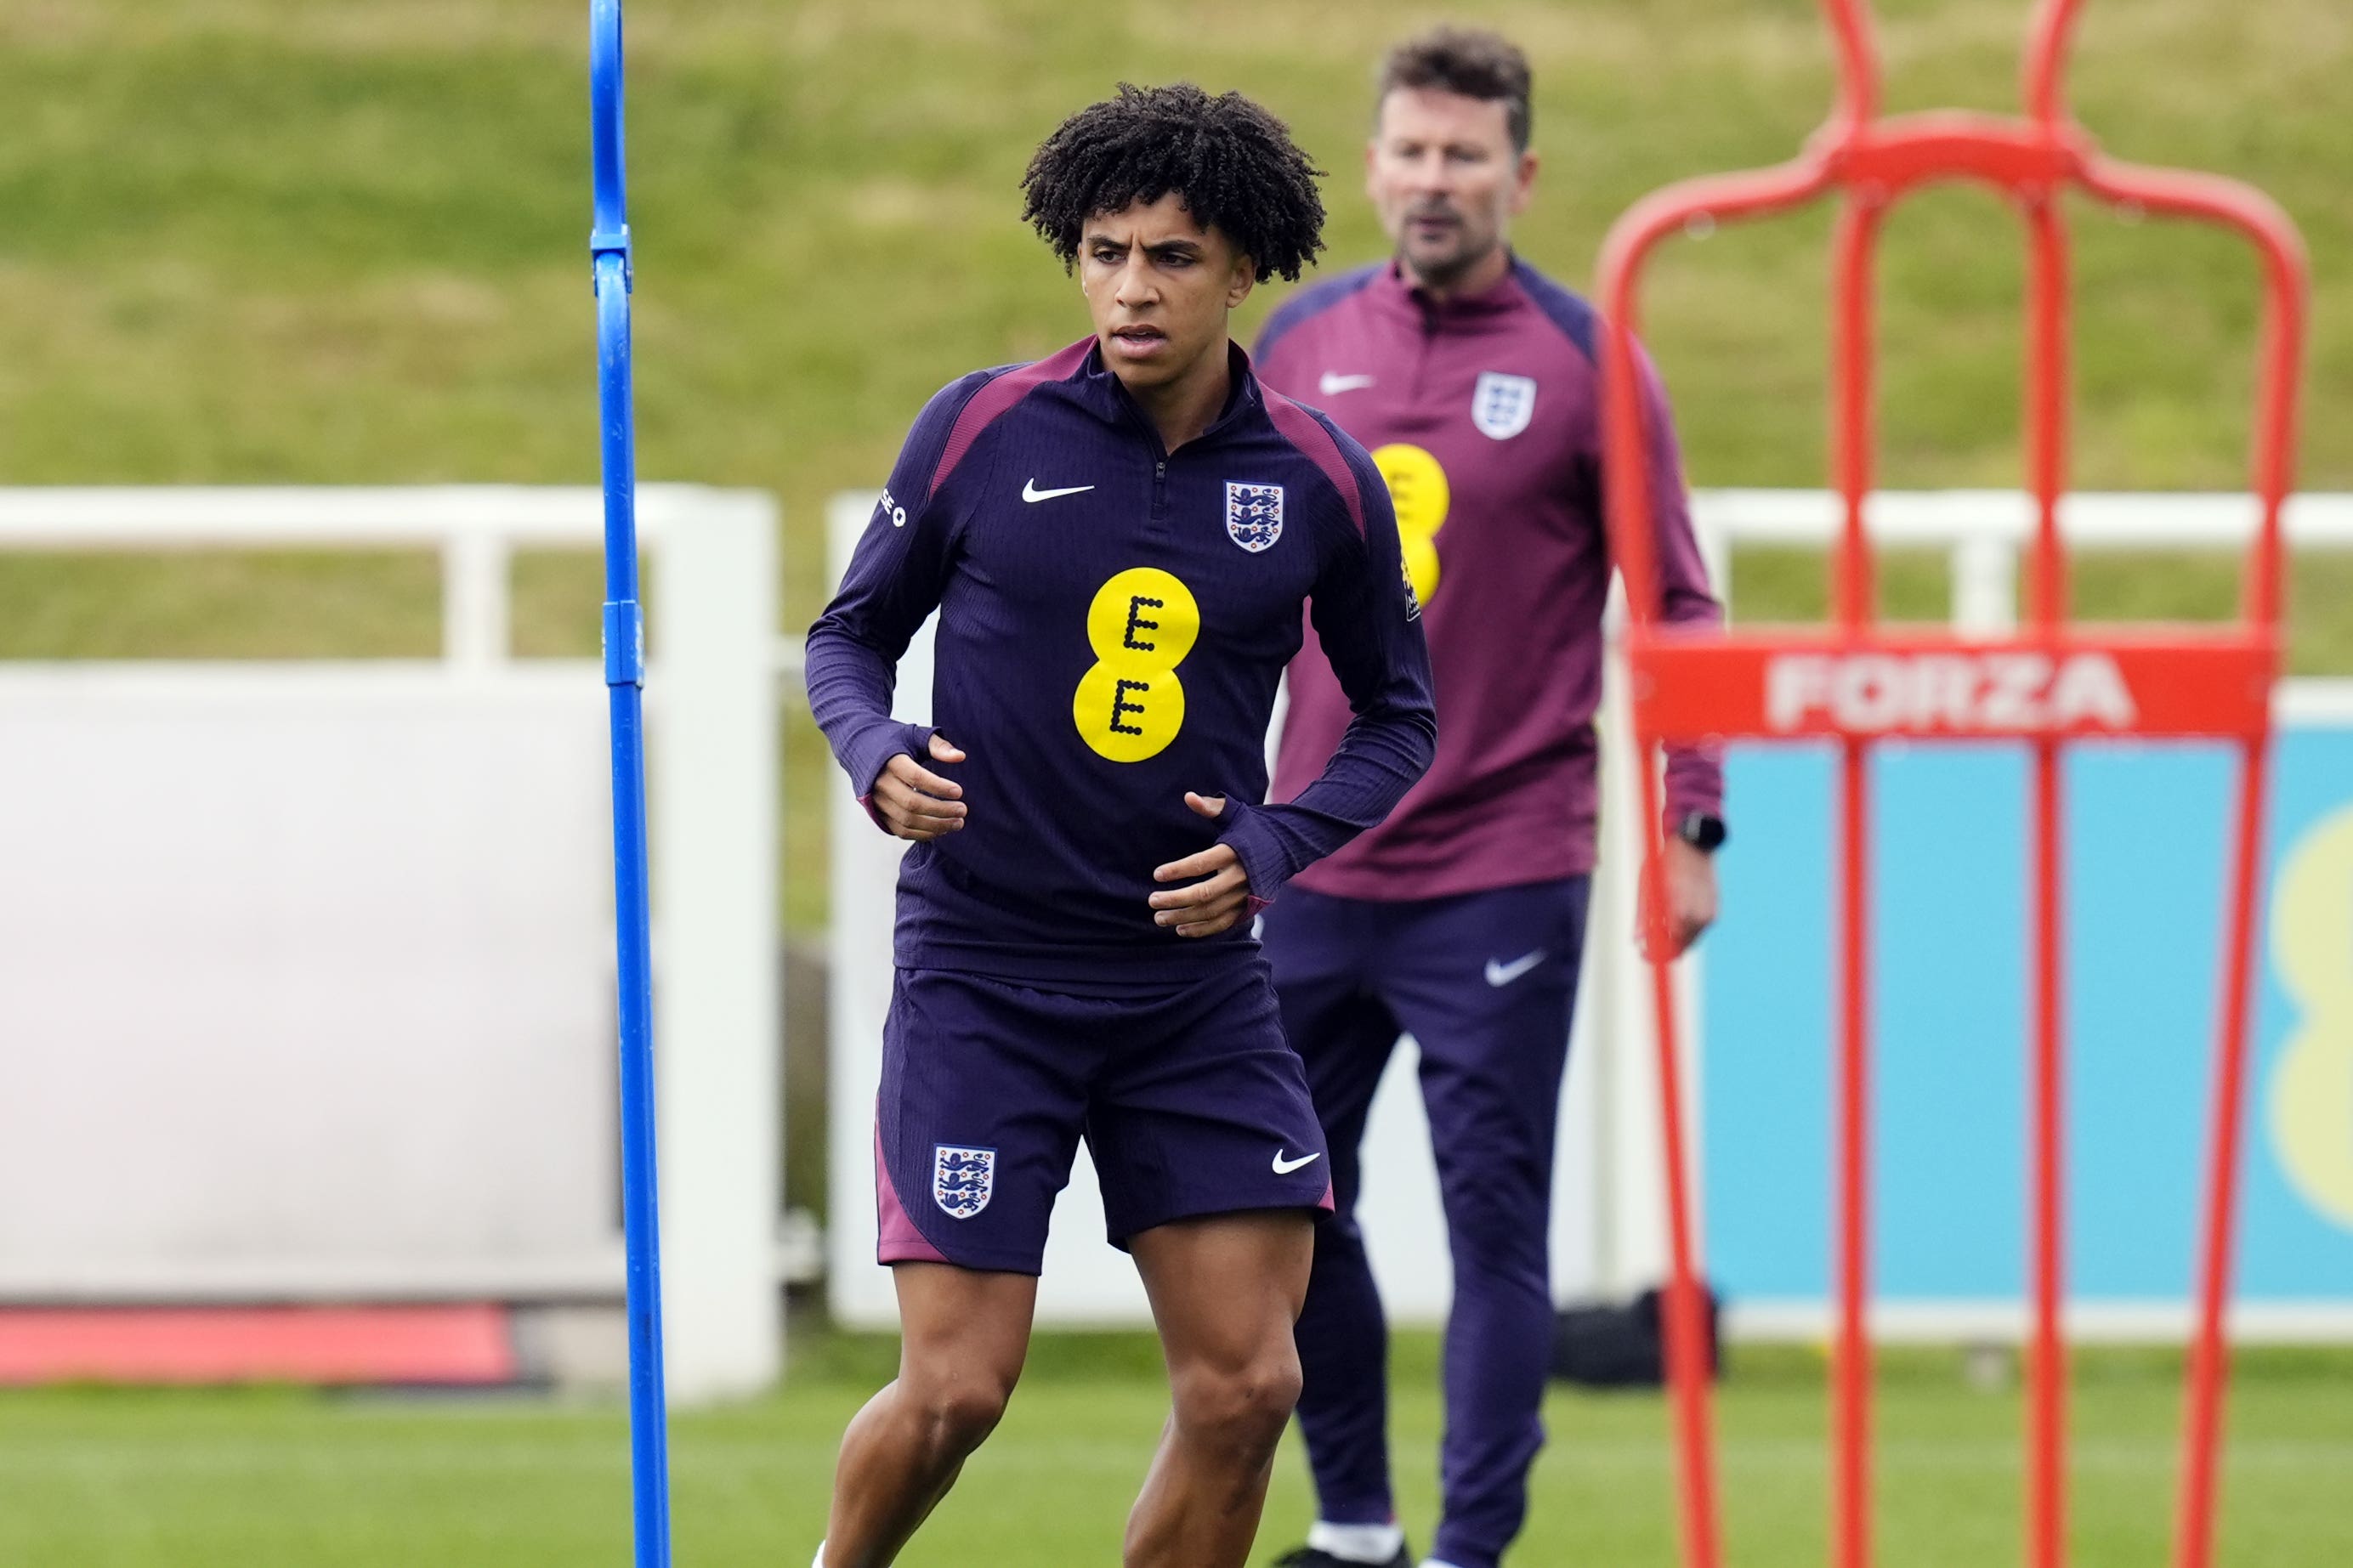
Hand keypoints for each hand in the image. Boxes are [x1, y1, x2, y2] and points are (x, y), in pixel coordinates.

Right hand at [870, 733, 967, 841]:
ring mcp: (877, 801)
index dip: (938, 787)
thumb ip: (938, 746)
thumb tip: (960, 757)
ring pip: (907, 821)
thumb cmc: (892, 741)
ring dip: (935, 826)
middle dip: (941, 810)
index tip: (959, 791)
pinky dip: (922, 834)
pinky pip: (900, 830)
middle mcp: (880, 783)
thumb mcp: (914, 735)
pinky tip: (941, 830)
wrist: (859, 748)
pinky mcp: (878, 814)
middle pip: (912, 804)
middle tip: (963, 810)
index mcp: (890, 761)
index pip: (916, 778)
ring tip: (957, 823)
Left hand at [1148, 793, 1252, 938]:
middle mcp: (1241, 876)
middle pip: (1204, 893)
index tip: (1157, 874)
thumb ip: (1210, 807)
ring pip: (1210, 912)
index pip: (1201, 863)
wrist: (1287, 849)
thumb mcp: (1235, 814)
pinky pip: (1222, 923)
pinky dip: (1201, 929)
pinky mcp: (1248, 908)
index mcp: (1234, 852)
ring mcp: (1245, 895)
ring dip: (1183, 917)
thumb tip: (1188, 797)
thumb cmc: (1253, 829)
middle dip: (1175, 899)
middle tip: (1152, 900)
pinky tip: (1180, 929)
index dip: (1177, 870)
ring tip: (1159, 917)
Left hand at [1638, 836, 1718, 960]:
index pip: (1667, 946)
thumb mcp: (1647, 888)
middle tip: (1648, 947)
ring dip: (1676, 940)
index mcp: (1678, 911)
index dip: (1654, 954)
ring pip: (1691, 940)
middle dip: (1665, 950)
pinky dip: (1687, 930)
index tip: (1643, 954)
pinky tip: (1676, 920)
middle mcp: (1697, 916)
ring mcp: (1709, 915)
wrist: (1693, 845)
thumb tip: (1636, 941)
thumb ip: (1642, 916)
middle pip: (1681, 948)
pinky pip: (1700, 930)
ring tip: (1660, 929)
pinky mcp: (1715, 911)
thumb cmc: (1665, 864)